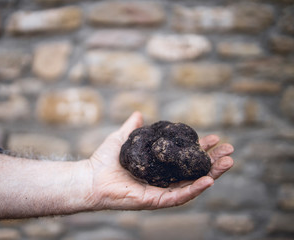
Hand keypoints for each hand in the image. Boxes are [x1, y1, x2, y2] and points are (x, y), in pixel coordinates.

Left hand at [88, 112, 233, 209]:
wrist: (90, 177)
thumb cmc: (104, 160)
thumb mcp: (122, 138)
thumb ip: (132, 128)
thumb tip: (139, 114)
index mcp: (158, 167)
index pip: (184, 159)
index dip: (199, 149)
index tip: (214, 137)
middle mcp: (162, 180)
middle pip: (193, 172)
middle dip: (213, 161)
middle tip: (230, 150)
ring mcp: (160, 191)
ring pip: (192, 184)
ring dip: (212, 174)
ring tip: (228, 162)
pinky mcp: (154, 201)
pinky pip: (178, 197)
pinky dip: (195, 189)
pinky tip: (209, 180)